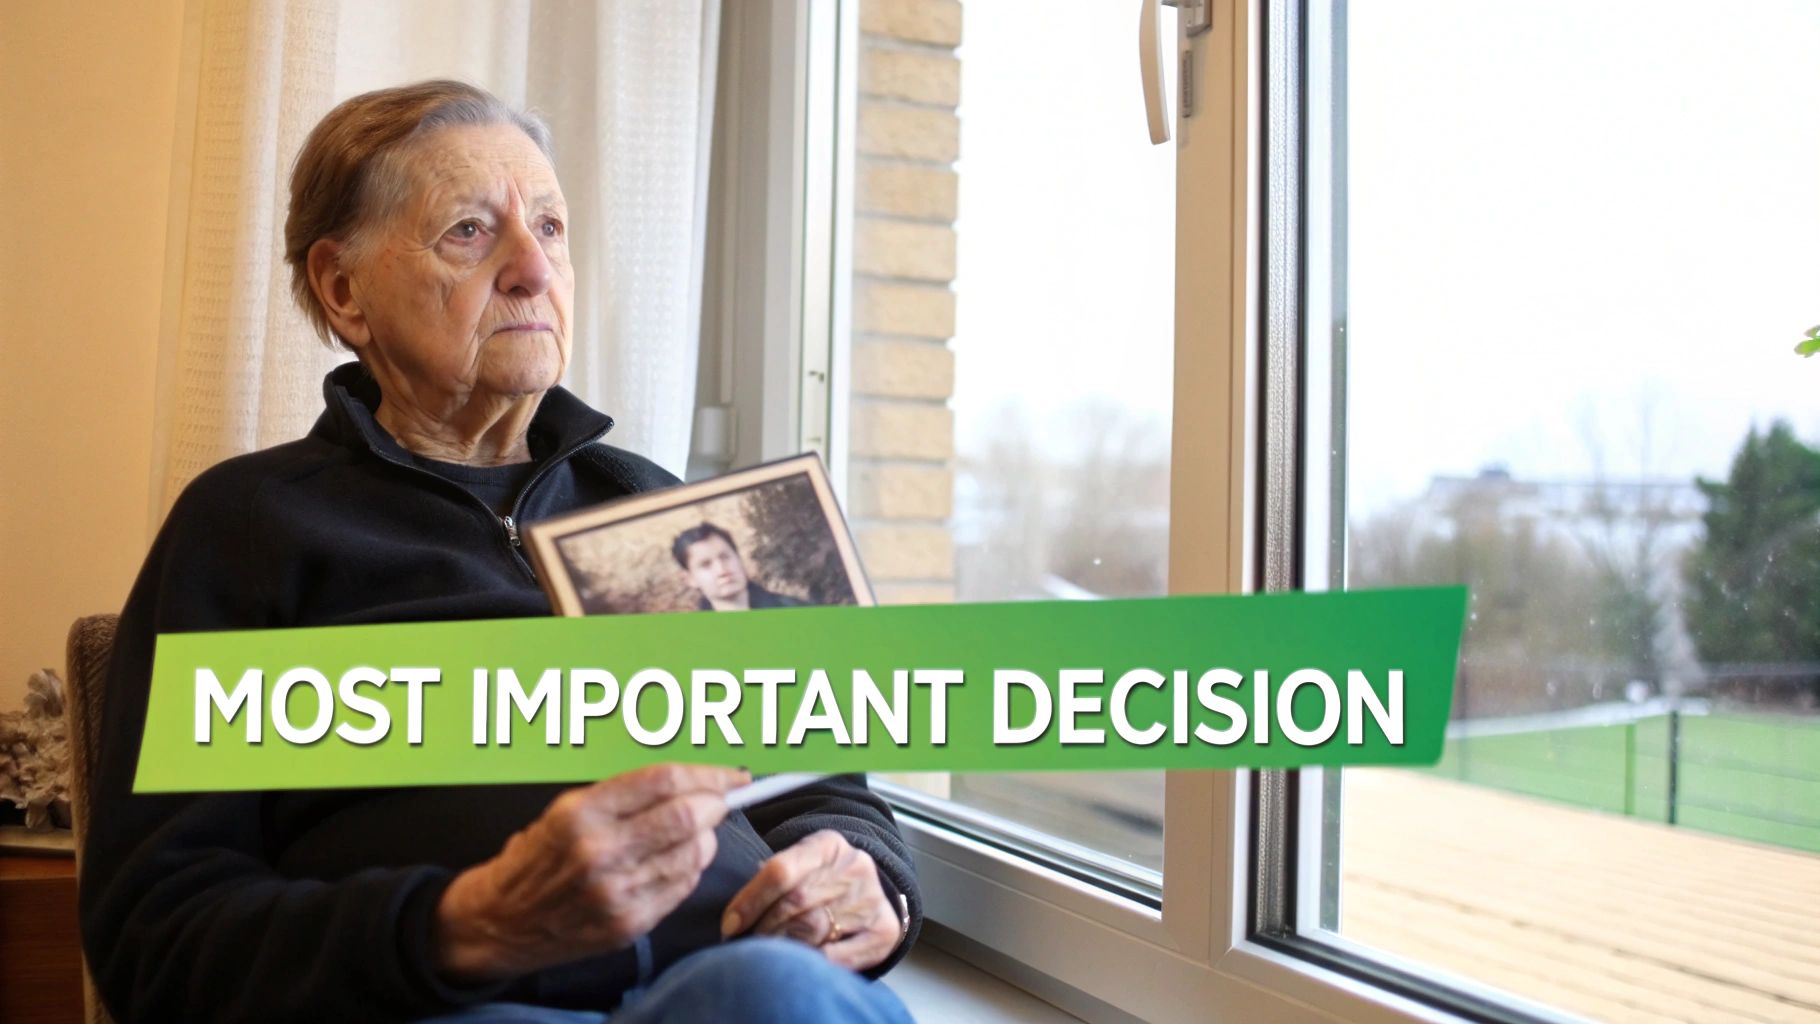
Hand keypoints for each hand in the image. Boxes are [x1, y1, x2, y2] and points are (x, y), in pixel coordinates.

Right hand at [431, 763, 748, 982]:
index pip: (664, 781)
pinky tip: (677, 861)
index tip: (729, 775)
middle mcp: (599, 852)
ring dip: (706, 838)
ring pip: (693, 853)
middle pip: (686, 816)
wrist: (501, 920)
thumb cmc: (536, 858)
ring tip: (694, 832)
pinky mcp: (628, 923)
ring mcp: (616, 892)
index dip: (707, 774)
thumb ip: (626, 796)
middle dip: (716, 804)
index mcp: (581, 813)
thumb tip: (691, 782)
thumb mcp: (566, 809)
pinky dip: (691, 868)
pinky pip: (682, 886)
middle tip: (720, 800)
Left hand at [721, 829, 901, 970]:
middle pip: (797, 903)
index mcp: (828, 844)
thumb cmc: (820, 881)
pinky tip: (797, 966)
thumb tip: (734, 916)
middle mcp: (855, 867)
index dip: (751, 901)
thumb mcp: (799, 864)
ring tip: (766, 957)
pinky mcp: (884, 930)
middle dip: (763, 928)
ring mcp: (872, 900)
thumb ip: (772, 879)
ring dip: (783, 947)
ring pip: (814, 930)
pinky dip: (813, 963)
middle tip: (745, 946)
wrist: (868, 891)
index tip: (730, 925)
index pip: (782, 870)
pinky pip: (839, 955)